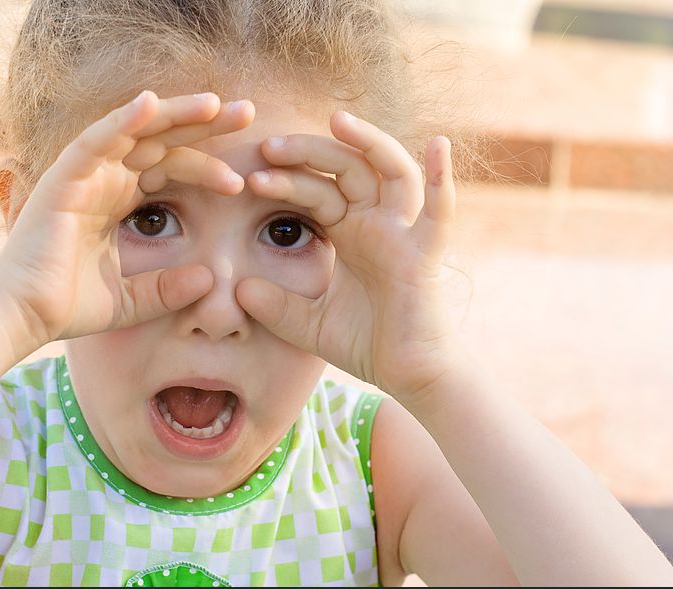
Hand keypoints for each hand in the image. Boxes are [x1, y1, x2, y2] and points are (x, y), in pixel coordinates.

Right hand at [0, 90, 252, 344]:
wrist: (24, 318)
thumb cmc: (68, 307)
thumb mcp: (132, 299)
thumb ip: (167, 289)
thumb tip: (209, 280)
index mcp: (116, 199)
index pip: (169, 168)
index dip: (205, 166)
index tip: (242, 181)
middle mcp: (102, 179)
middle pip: (161, 140)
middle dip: (203, 125)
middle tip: (247, 114)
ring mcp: (82, 174)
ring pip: (135, 131)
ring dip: (175, 114)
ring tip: (216, 105)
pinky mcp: (62, 178)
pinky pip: (95, 140)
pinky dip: (122, 120)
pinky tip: (152, 104)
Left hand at [235, 111, 461, 399]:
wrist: (408, 376)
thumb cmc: (366, 345)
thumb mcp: (307, 324)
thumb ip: (276, 307)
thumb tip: (239, 290)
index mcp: (351, 233)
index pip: (317, 191)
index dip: (286, 179)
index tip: (249, 175)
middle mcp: (377, 224)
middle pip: (346, 169)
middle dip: (309, 153)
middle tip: (268, 145)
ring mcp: (403, 233)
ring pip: (389, 172)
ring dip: (367, 143)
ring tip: (336, 120)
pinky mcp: (425, 254)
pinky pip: (440, 212)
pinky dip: (443, 179)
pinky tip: (438, 145)